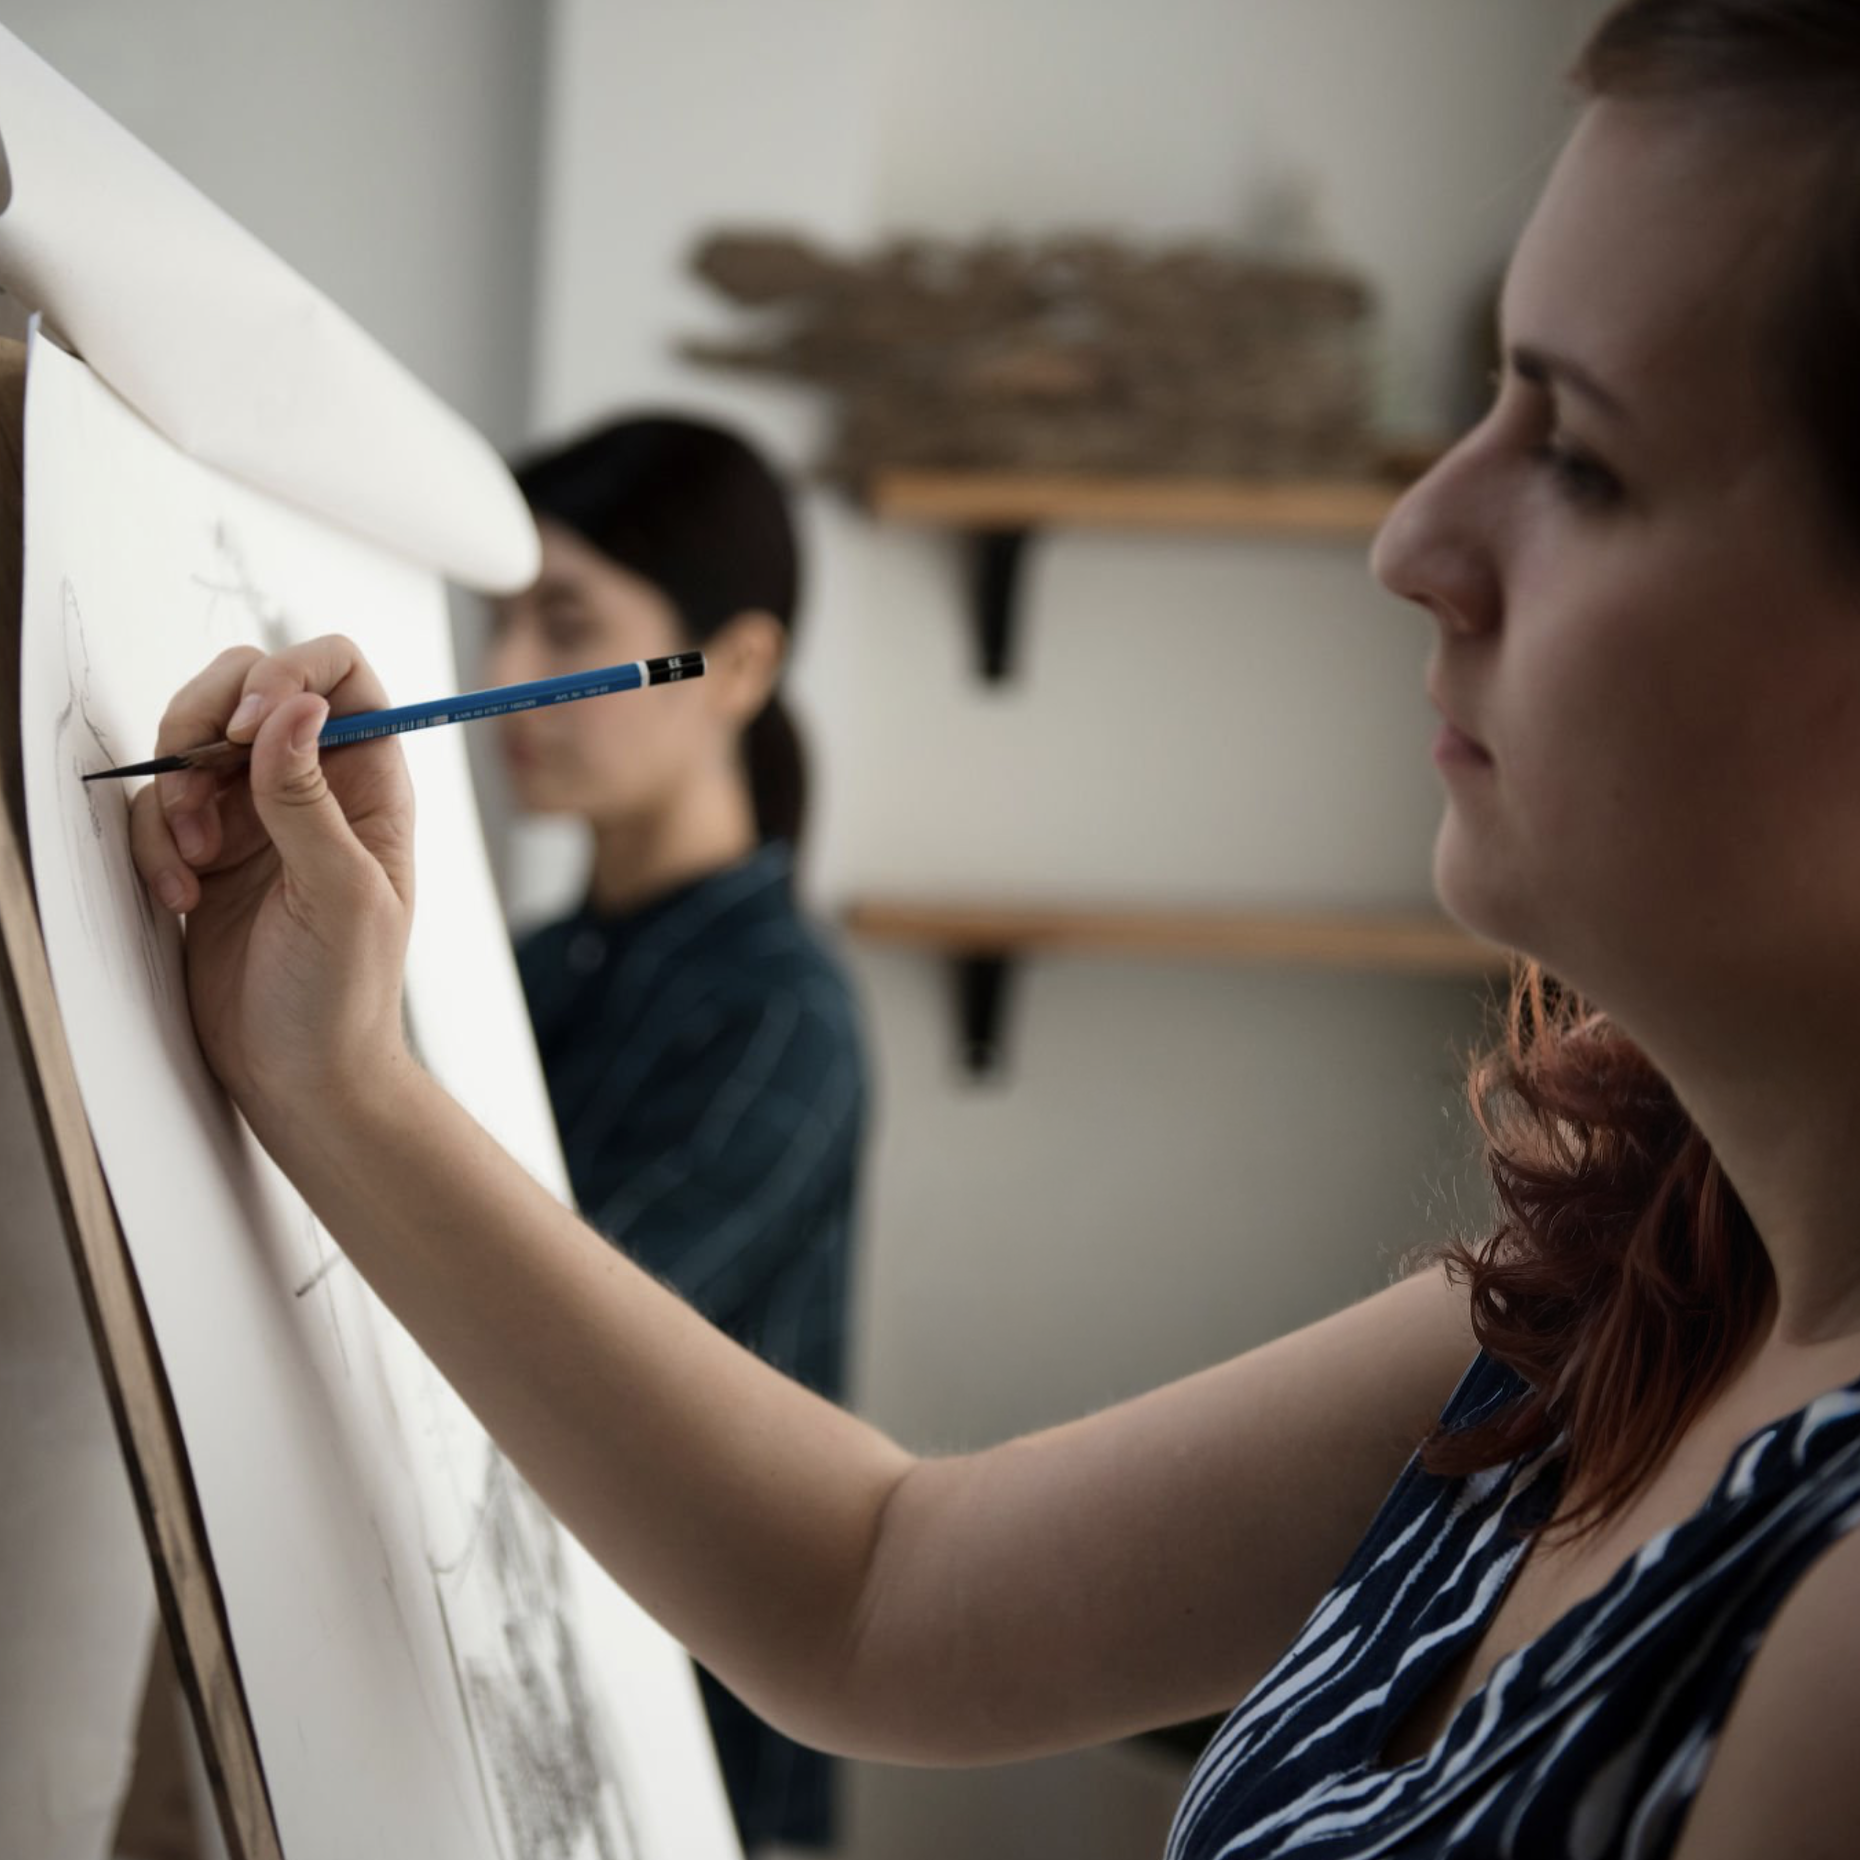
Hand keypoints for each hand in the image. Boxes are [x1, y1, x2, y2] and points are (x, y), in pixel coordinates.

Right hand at [130, 636, 415, 1130]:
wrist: (301, 1074)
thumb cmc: (344, 994)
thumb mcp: (339, 892)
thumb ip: (307, 799)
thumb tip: (295, 707)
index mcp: (371, 782)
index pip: (342, 676)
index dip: (292, 671)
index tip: (252, 720)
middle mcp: (315, 786)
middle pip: (250, 687)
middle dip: (207, 720)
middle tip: (197, 772)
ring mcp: (256, 816)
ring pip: (193, 744)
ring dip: (176, 791)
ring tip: (194, 862)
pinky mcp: (205, 851)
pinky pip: (160, 807)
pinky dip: (155, 844)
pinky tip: (179, 898)